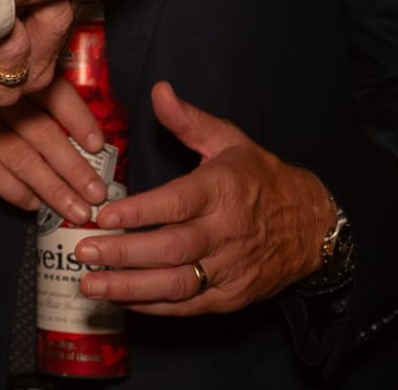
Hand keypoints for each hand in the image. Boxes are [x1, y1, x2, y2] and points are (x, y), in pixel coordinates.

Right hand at [0, 79, 110, 225]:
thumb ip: (29, 103)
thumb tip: (80, 137)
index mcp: (8, 77)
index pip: (50, 91)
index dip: (77, 117)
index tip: (98, 144)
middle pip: (40, 130)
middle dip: (73, 165)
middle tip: (97, 193)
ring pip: (20, 156)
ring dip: (51, 187)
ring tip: (76, 209)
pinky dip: (15, 191)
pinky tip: (34, 206)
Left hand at [74, 82, 337, 314]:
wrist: (314, 227)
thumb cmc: (262, 178)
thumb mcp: (229, 141)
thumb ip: (189, 120)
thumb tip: (159, 91)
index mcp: (222, 191)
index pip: (176, 204)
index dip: (139, 211)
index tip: (102, 214)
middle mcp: (226, 233)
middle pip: (171, 249)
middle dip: (124, 253)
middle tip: (83, 251)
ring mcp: (229, 269)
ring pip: (177, 284)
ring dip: (130, 287)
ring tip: (91, 284)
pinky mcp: (232, 297)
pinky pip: (188, 307)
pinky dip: (153, 305)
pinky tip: (121, 298)